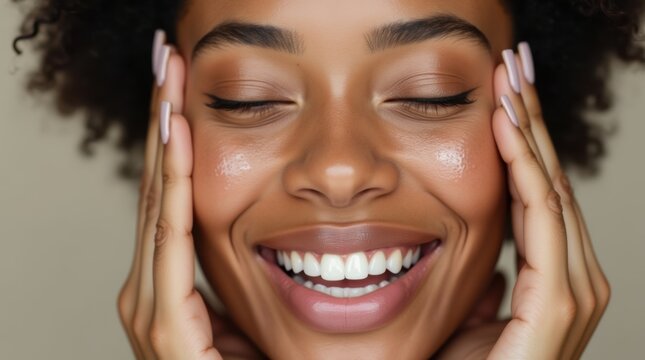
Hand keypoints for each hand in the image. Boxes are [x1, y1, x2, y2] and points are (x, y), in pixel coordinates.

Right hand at [116, 37, 261, 359]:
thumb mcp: (247, 315)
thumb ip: (237, 279)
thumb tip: (262, 237)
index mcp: (169, 285)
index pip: (171, 197)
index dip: (174, 141)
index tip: (181, 88)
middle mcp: (150, 290)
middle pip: (158, 189)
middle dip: (160, 122)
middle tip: (165, 61)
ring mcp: (150, 306)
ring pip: (158, 203)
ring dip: (163, 137)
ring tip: (167, 78)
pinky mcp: (161, 322)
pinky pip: (170, 237)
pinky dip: (173, 184)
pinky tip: (178, 135)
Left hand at [437, 43, 609, 358]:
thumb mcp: (471, 309)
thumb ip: (490, 279)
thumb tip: (488, 255)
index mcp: (554, 275)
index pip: (540, 192)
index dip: (523, 138)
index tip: (504, 88)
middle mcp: (573, 277)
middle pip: (552, 181)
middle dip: (532, 119)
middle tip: (514, 62)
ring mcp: (573, 291)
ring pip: (552, 190)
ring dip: (530, 129)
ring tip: (512, 76)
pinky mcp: (559, 303)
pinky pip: (543, 219)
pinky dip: (526, 169)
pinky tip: (508, 128)